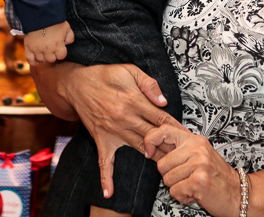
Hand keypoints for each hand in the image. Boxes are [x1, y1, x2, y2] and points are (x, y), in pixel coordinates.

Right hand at [23, 20, 73, 63]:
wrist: (40, 13)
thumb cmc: (54, 20)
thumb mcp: (67, 27)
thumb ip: (70, 37)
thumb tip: (67, 44)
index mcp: (57, 45)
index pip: (62, 56)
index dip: (62, 52)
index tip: (60, 47)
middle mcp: (47, 49)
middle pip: (51, 60)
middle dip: (53, 55)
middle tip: (52, 49)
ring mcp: (36, 49)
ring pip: (41, 60)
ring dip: (44, 57)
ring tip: (45, 52)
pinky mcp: (28, 46)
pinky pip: (29, 59)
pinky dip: (32, 62)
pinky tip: (36, 61)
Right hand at [47, 63, 179, 198]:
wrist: (76, 84)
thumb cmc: (104, 75)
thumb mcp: (129, 70)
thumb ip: (148, 84)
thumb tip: (163, 101)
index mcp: (133, 101)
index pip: (160, 117)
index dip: (175, 127)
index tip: (187, 135)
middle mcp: (124, 118)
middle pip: (153, 136)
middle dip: (170, 145)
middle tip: (185, 154)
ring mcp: (113, 131)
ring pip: (139, 148)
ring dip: (154, 158)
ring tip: (170, 167)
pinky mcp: (101, 139)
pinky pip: (104, 162)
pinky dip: (107, 178)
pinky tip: (110, 192)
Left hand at [145, 124, 241, 216]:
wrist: (239, 194)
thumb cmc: (217, 177)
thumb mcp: (199, 156)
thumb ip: (178, 150)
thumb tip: (151, 147)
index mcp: (195, 140)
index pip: (163, 130)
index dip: (150, 140)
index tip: (149, 151)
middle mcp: (197, 149)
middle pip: (161, 163)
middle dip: (170, 176)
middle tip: (186, 177)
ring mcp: (199, 164)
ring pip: (167, 179)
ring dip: (178, 187)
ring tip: (192, 184)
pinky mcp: (199, 180)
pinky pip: (175, 191)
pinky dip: (183, 197)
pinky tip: (195, 193)